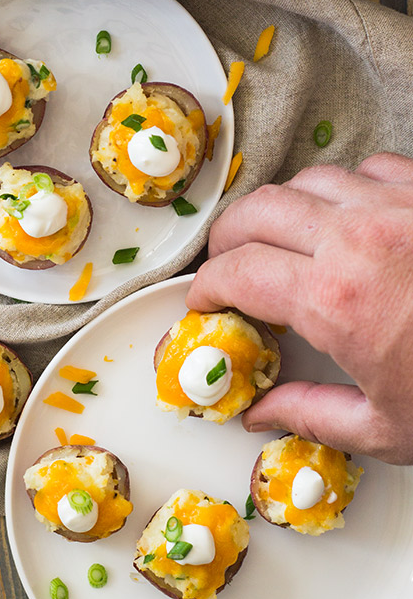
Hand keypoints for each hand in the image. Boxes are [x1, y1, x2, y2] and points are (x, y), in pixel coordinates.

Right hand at [186, 152, 412, 463]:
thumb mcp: (389, 428)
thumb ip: (310, 414)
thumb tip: (262, 414)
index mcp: (335, 300)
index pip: (237, 272)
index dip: (207, 285)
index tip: (204, 300)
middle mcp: (357, 240)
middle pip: (255, 212)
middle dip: (227, 238)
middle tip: (227, 264)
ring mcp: (395, 207)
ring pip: (305, 181)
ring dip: (280, 209)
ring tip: (281, 239)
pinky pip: (364, 169)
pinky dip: (340, 189)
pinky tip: (347, 217)